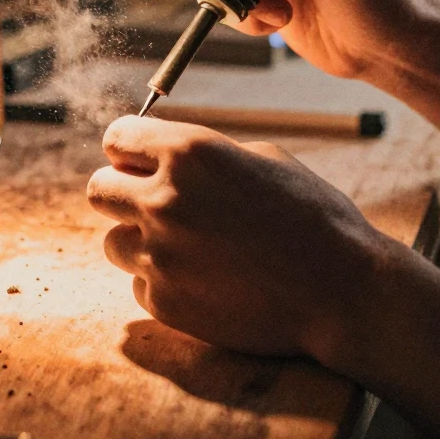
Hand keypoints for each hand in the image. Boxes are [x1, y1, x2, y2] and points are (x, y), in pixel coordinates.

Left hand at [87, 115, 385, 359]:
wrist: (341, 290)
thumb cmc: (311, 216)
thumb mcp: (262, 159)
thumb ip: (201, 155)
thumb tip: (159, 158)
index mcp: (189, 151)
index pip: (117, 136)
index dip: (129, 149)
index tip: (140, 161)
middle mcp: (164, 199)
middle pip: (98, 189)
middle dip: (122, 193)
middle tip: (155, 204)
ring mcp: (160, 255)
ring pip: (112, 242)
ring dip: (141, 242)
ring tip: (190, 247)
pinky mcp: (164, 302)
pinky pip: (139, 284)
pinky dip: (164, 281)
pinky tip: (207, 279)